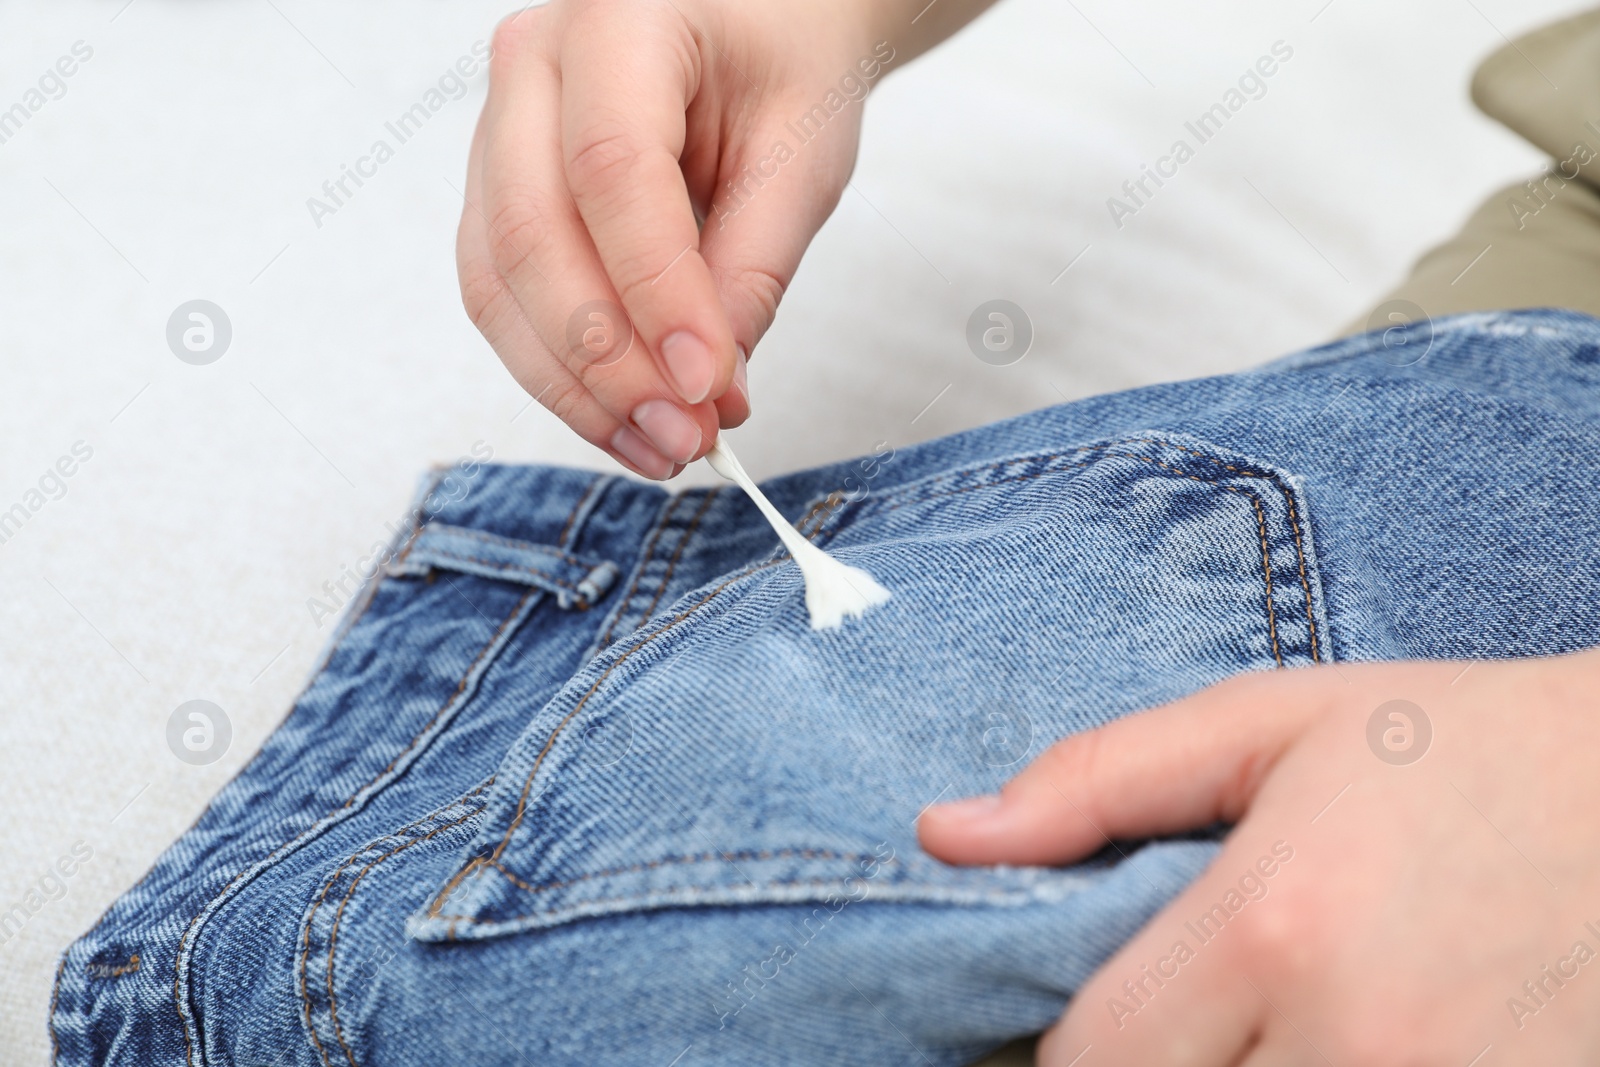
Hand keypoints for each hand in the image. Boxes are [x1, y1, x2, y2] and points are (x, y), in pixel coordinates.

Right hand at [456, 0, 894, 478]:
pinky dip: (561, 374)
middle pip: (529, 234)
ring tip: (663, 448)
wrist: (755, 24)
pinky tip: (625, 421)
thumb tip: (708, 387)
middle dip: (607, 361)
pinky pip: (503, 298)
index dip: (655, 292)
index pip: (613, 169)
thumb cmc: (782, 61)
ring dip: (576, 387)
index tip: (708, 384)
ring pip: (498, 282)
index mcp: (618, 17)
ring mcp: (497, 129)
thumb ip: (754, 265)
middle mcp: (531, 67)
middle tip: (685, 438)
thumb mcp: (804, 151)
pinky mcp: (496, 192)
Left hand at [920, 651, 1599, 1064]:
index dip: (1074, 1046)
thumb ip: (1098, 781)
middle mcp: (1355, 1045)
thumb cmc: (1454, 747)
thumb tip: (944, 835)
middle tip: (1202, 1008)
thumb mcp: (1271, 726)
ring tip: (1274, 1018)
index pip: (1088, 1060)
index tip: (1112, 1008)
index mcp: (1275, 927)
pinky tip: (1338, 1043)